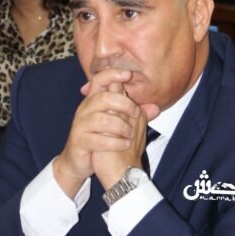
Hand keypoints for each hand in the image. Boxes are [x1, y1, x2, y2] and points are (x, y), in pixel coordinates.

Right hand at [82, 70, 158, 191]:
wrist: (78, 162)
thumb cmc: (100, 138)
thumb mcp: (117, 123)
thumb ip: (134, 114)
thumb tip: (156, 108)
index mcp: (93, 101)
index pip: (99, 79)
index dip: (112, 74)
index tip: (128, 74)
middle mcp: (84, 110)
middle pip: (103, 98)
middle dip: (124, 104)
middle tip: (136, 112)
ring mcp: (80, 125)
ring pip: (101, 119)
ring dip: (121, 126)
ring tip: (131, 134)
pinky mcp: (79, 141)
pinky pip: (97, 140)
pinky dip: (115, 142)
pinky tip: (125, 144)